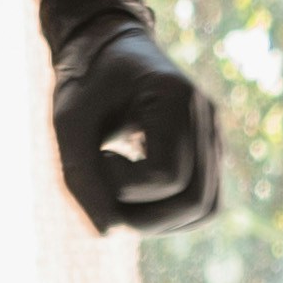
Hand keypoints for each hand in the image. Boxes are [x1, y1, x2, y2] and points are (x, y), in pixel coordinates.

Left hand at [38, 0, 222, 230]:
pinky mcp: (209, 152)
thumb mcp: (68, 124)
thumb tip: (110, 232)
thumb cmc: (85, 82)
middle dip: (144, 218)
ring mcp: (213, 135)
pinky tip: (135, 193)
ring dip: (157, 221)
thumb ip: (81, 177)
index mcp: (174, 97)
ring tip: (120, 193)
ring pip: (204, 209)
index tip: (99, 158)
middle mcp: (205, 117)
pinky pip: (202, 202)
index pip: (167, 175)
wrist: (108, 50)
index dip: (124, 188)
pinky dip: (167, 213)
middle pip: (196, 201)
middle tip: (105, 190)